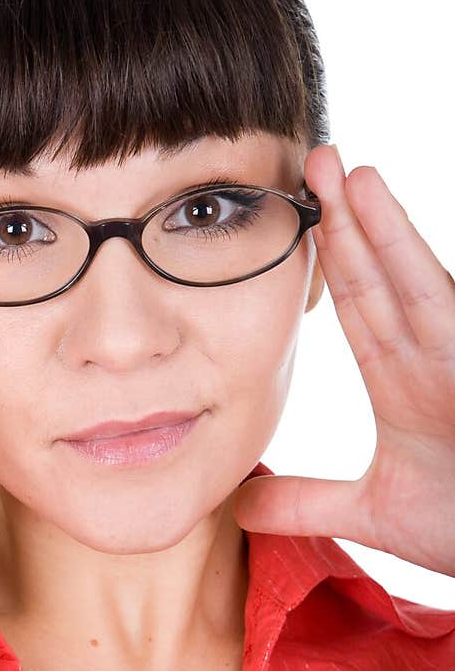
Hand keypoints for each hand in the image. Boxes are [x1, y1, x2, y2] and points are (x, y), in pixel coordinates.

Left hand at [230, 144, 454, 577]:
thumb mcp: (370, 514)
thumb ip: (305, 502)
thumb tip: (237, 503)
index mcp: (404, 380)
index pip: (359, 303)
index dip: (328, 255)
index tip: (291, 207)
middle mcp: (435, 361)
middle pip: (384, 277)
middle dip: (348, 219)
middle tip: (311, 157)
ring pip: (423, 289)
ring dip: (392, 236)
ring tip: (358, 179)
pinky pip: (453, 324)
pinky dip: (433, 293)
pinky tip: (404, 245)